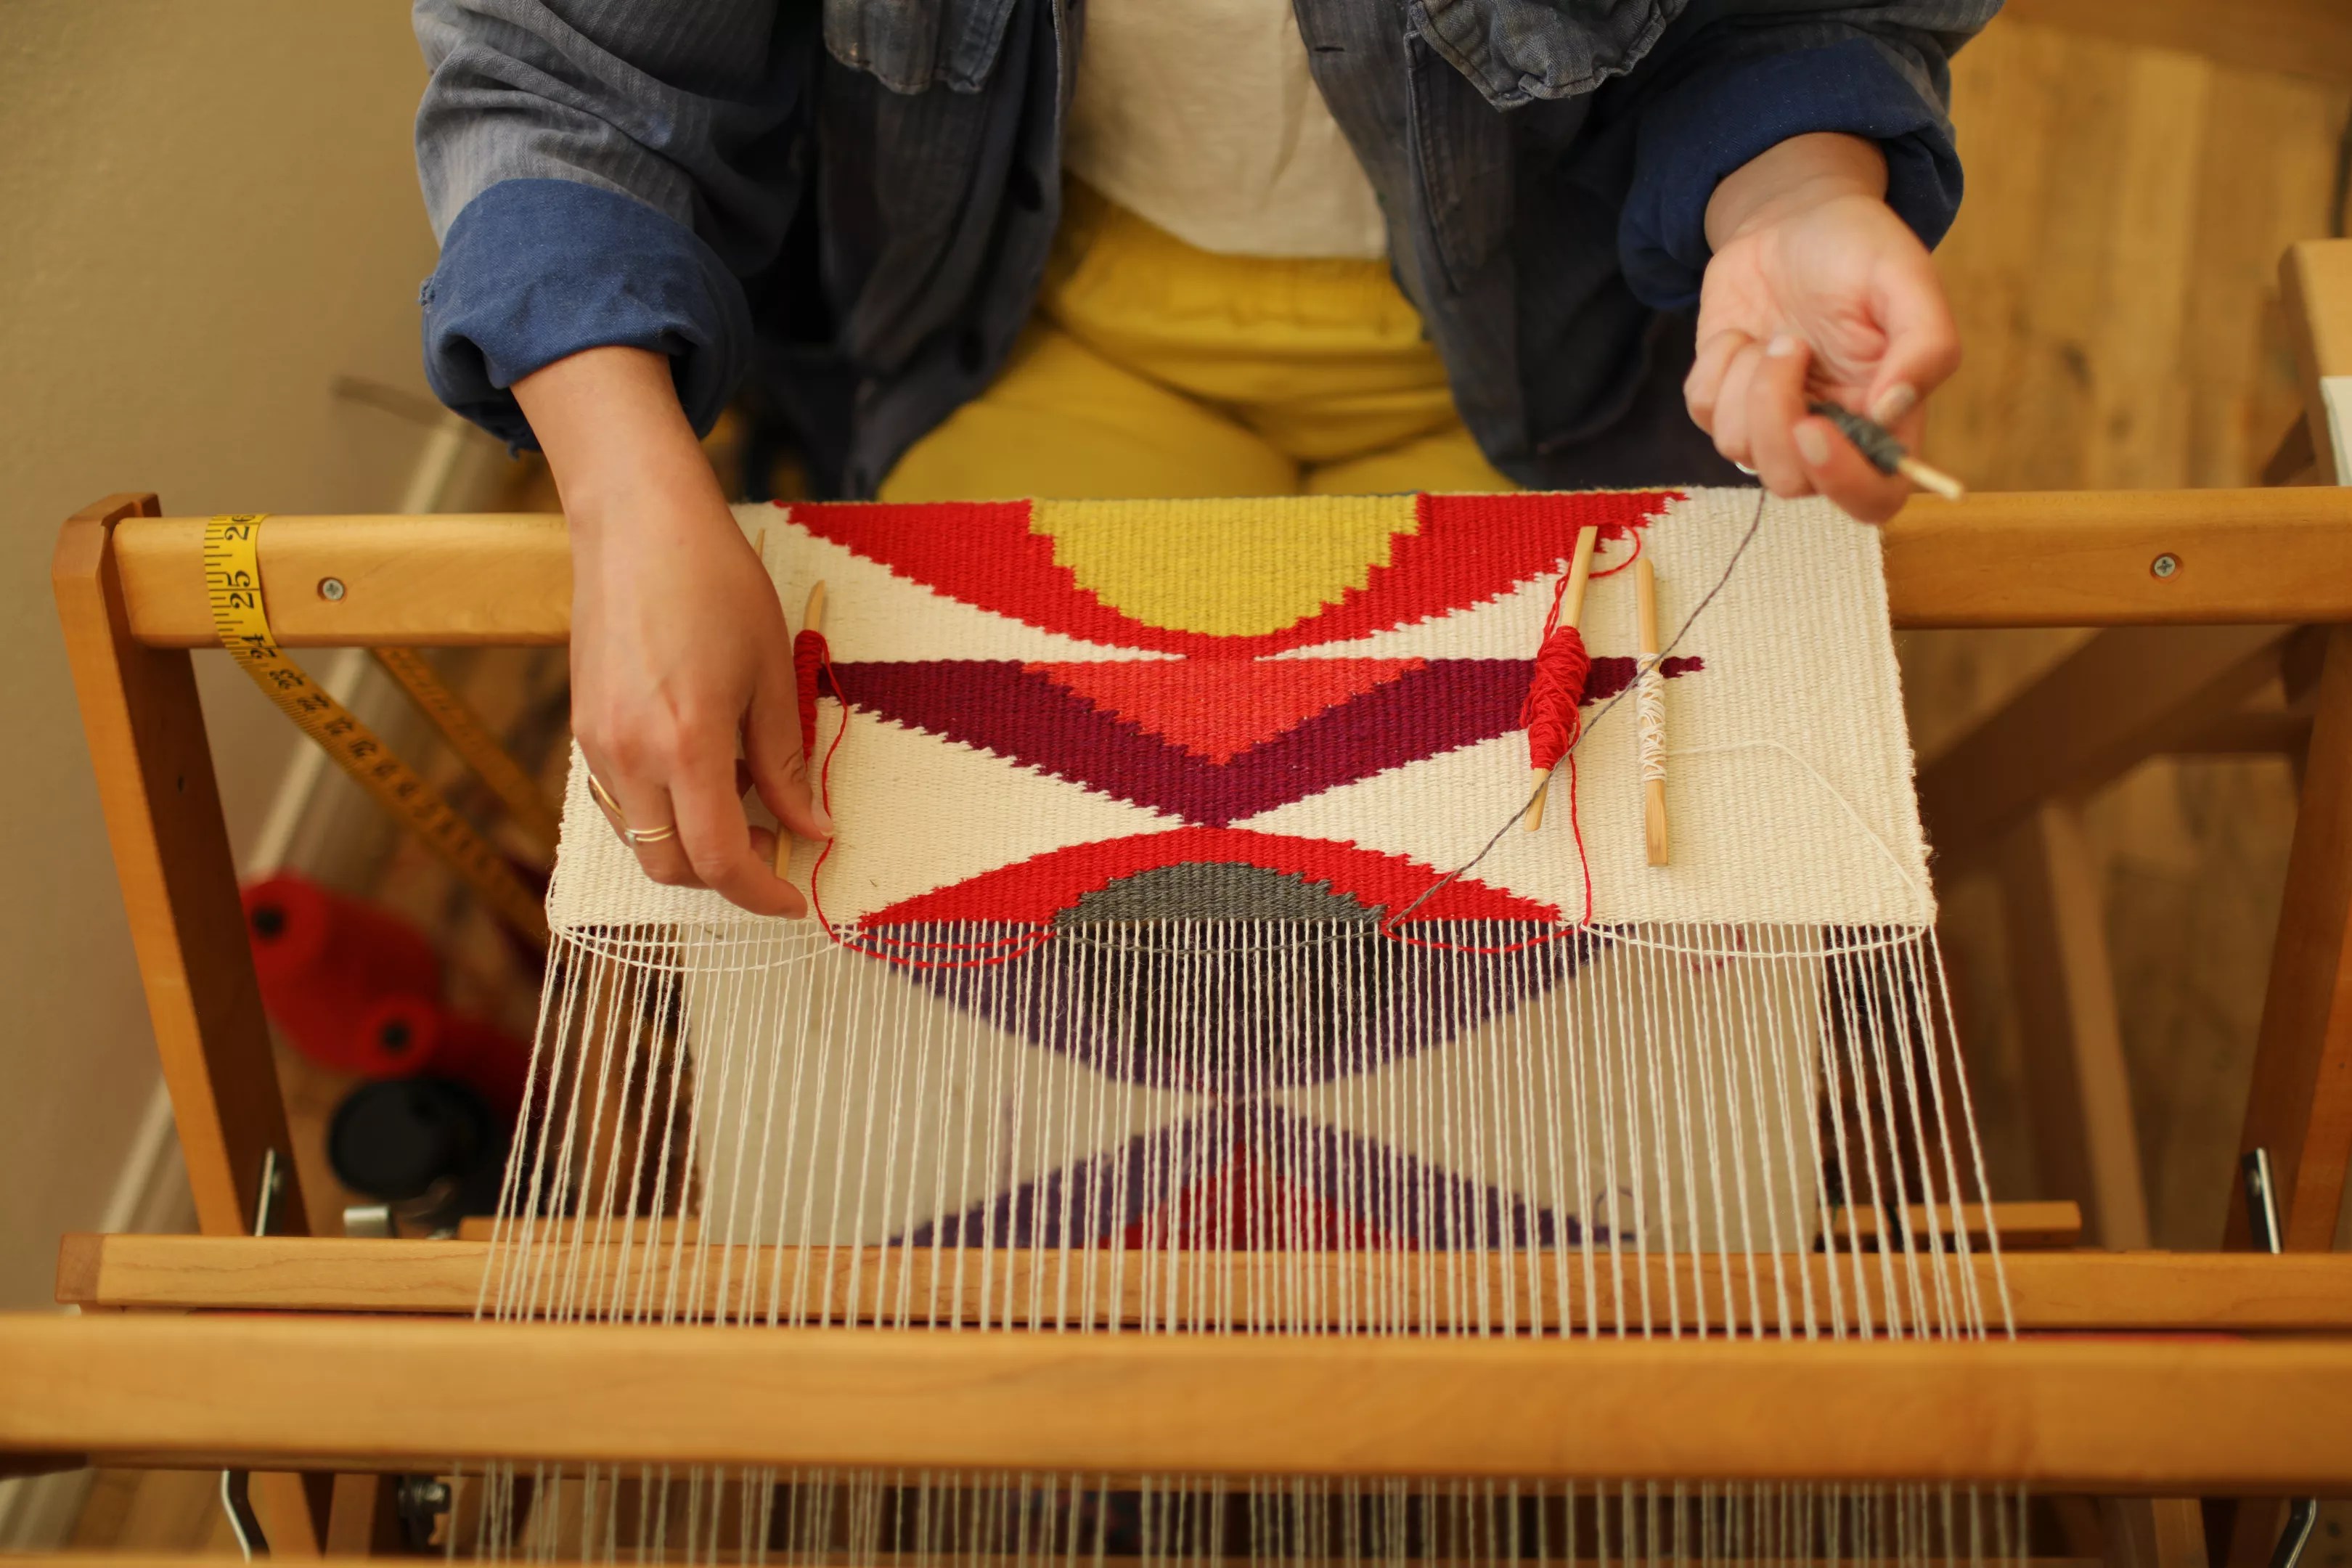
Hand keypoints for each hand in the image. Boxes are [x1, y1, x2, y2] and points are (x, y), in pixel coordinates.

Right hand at [515, 346, 828, 915]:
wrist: (637, 522)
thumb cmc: (716, 584)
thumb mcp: (772, 674)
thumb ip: (786, 764)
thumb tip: (812, 830)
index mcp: (684, 744)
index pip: (719, 858)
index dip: (760, 892)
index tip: (794, 897)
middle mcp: (628, 755)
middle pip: (669, 866)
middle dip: (724, 877)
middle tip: (775, 849)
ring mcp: (595, 743)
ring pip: (640, 838)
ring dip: (691, 846)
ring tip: (744, 803)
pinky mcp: (580, 727)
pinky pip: (622, 801)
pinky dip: (663, 811)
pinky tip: (701, 771)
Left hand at [1686, 133, 1961, 523]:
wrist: (1791, 216)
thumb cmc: (1858, 247)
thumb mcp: (1905, 277)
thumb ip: (1925, 344)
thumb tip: (1892, 412)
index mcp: (1886, 419)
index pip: (1875, 498)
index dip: (1844, 483)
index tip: (1812, 430)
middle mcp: (1829, 432)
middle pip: (1792, 482)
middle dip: (1775, 418)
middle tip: (1788, 345)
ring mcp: (1771, 422)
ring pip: (1739, 450)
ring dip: (1747, 383)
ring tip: (1776, 333)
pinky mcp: (1723, 401)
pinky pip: (1703, 412)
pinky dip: (1715, 367)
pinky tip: (1743, 334)